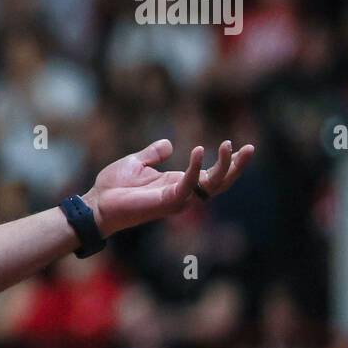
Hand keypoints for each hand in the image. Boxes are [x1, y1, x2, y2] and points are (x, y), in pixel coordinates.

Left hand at [82, 138, 254, 237]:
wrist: (97, 203)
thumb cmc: (113, 186)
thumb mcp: (136, 163)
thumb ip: (154, 154)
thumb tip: (168, 144)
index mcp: (177, 183)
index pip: (210, 176)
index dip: (226, 163)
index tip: (237, 146)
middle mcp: (182, 193)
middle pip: (219, 182)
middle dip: (236, 167)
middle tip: (251, 148)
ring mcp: (177, 199)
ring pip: (211, 186)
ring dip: (225, 167)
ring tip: (231, 146)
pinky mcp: (167, 201)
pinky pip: (189, 185)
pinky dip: (196, 168)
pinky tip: (200, 150)